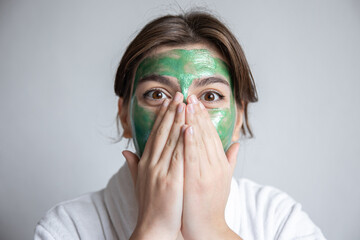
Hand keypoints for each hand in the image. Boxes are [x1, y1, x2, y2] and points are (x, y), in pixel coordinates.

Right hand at [123, 92, 185, 239]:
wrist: (152, 228)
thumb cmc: (149, 206)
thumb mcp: (138, 183)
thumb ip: (132, 165)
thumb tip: (125, 151)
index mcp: (146, 163)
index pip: (154, 135)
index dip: (161, 117)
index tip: (168, 102)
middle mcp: (151, 164)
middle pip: (162, 133)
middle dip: (170, 112)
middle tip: (178, 94)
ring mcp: (160, 171)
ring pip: (171, 140)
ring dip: (178, 120)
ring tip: (185, 103)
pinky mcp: (171, 180)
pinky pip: (178, 155)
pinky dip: (183, 140)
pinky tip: (189, 126)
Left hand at [181, 95, 240, 239]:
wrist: (208, 229)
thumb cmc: (212, 204)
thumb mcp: (224, 180)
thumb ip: (229, 160)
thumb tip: (236, 144)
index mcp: (220, 164)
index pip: (212, 135)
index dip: (204, 118)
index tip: (197, 102)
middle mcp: (216, 166)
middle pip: (207, 135)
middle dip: (198, 114)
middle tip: (191, 95)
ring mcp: (208, 174)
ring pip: (200, 142)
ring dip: (194, 121)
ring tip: (188, 103)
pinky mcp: (198, 182)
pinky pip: (193, 158)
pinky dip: (190, 141)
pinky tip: (186, 127)